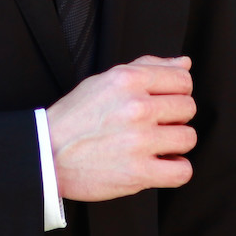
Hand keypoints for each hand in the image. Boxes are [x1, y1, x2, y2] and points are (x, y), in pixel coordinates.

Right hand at [46, 55, 195, 200]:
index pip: (183, 79)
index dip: (178, 91)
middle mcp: (137, 107)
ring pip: (188, 138)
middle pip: (188, 108)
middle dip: (176, 117)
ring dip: (175, 144)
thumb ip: (147, 67)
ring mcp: (139, 141)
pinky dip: (175, 170)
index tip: (165, 102)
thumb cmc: (76, 115)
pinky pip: (182, 171)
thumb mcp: (106, 80)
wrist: (47, 152)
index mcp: (128, 79)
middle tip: (156, 124)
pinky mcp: (139, 173)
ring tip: (156, 145)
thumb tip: (184, 62)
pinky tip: (159, 164)